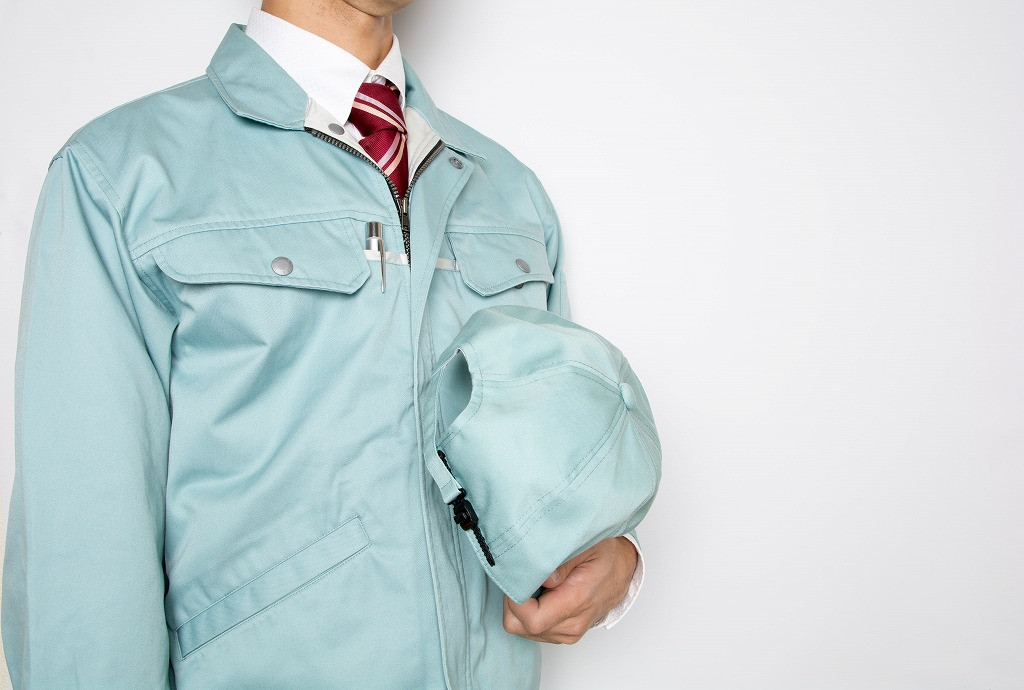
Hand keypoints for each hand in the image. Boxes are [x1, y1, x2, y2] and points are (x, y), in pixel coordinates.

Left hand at [502, 536, 637, 643]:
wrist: (622, 569)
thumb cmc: (605, 554)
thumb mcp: (584, 545)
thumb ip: (561, 561)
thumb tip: (541, 578)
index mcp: (577, 601)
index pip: (532, 619)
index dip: (515, 600)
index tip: (515, 578)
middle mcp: (571, 624)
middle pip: (520, 626)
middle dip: (512, 601)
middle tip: (522, 576)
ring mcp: (567, 632)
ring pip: (522, 629)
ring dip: (519, 607)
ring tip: (534, 582)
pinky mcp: (563, 633)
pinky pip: (532, 629)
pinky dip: (527, 612)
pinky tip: (539, 592)